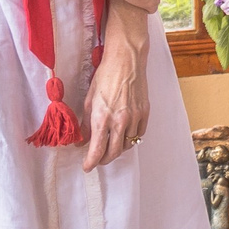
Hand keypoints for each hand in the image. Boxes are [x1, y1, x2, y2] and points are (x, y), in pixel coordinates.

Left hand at [83, 24, 151, 171]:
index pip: (97, 150)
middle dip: (104, 159)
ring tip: (111, 146)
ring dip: (118, 149)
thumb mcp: (89, 99)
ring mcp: (134, 118)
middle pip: (114, 152)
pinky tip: (124, 135)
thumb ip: (86, 123)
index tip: (87, 167)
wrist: (126, 61)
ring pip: (128, 145)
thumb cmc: (105, 76)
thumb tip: (83, 139)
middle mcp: (120, 121)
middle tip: (98, 159)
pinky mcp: (145, 113)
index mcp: (102, 117)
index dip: (91, 162)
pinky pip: (139, 134)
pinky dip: (131, 138)